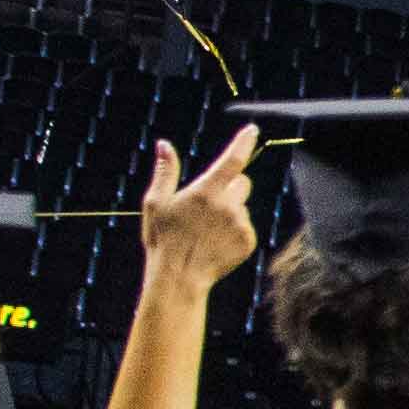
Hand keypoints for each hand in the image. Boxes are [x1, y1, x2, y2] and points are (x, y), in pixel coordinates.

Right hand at [128, 126, 262, 291]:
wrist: (179, 277)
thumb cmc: (163, 239)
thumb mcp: (156, 203)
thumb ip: (165, 172)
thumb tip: (164, 145)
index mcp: (206, 192)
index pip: (233, 160)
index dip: (244, 143)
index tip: (252, 130)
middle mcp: (228, 206)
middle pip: (241, 182)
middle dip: (229, 186)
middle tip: (207, 202)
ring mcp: (241, 224)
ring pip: (242, 206)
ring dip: (230, 210)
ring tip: (205, 229)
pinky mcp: (248, 241)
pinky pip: (245, 226)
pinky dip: (234, 230)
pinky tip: (214, 242)